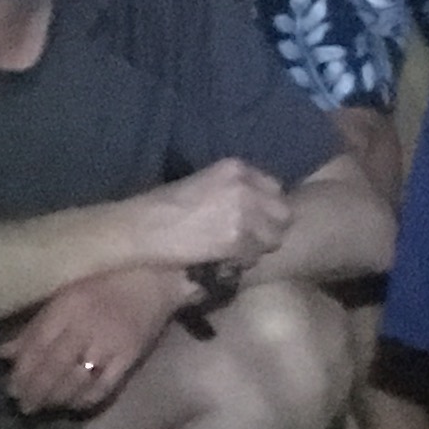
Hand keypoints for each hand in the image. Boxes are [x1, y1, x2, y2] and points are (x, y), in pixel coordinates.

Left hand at [0, 266, 184, 415]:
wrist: (156, 280)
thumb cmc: (105, 283)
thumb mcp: (65, 295)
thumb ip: (35, 325)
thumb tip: (3, 353)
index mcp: (68, 305)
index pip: (38, 345)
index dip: (23, 371)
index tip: (11, 388)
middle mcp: (86, 325)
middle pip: (55, 366)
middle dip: (36, 390)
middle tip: (24, 406)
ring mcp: (110, 343)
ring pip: (76, 380)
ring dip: (57, 398)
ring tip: (45, 407)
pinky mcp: (130, 358)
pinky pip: (104, 387)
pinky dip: (86, 400)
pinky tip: (74, 405)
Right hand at [129, 156, 292, 273]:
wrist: (144, 226)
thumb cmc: (163, 204)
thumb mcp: (203, 182)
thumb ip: (233, 189)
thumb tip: (255, 208)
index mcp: (237, 167)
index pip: (275, 188)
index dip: (268, 207)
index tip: (257, 219)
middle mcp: (246, 186)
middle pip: (283, 213)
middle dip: (271, 227)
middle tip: (252, 239)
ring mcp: (245, 213)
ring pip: (274, 237)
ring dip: (259, 246)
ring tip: (238, 251)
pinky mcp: (238, 240)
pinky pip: (255, 255)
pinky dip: (244, 261)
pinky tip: (227, 260)